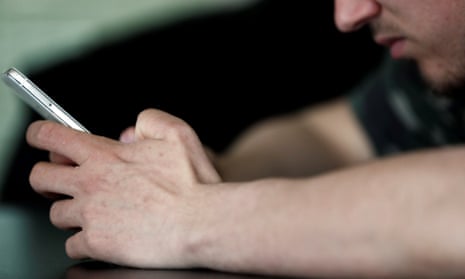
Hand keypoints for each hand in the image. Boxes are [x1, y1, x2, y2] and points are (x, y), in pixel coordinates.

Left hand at [26, 109, 220, 267]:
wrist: (200, 223)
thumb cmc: (192, 183)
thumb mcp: (177, 134)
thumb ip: (150, 120)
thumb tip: (129, 133)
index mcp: (105, 156)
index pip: (51, 136)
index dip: (39, 134)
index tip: (40, 138)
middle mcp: (90, 184)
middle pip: (39, 178)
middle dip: (45, 176)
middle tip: (62, 180)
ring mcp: (91, 215)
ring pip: (55, 214)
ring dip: (70, 211)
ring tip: (94, 211)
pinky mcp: (97, 244)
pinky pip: (72, 245)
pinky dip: (84, 241)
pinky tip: (104, 235)